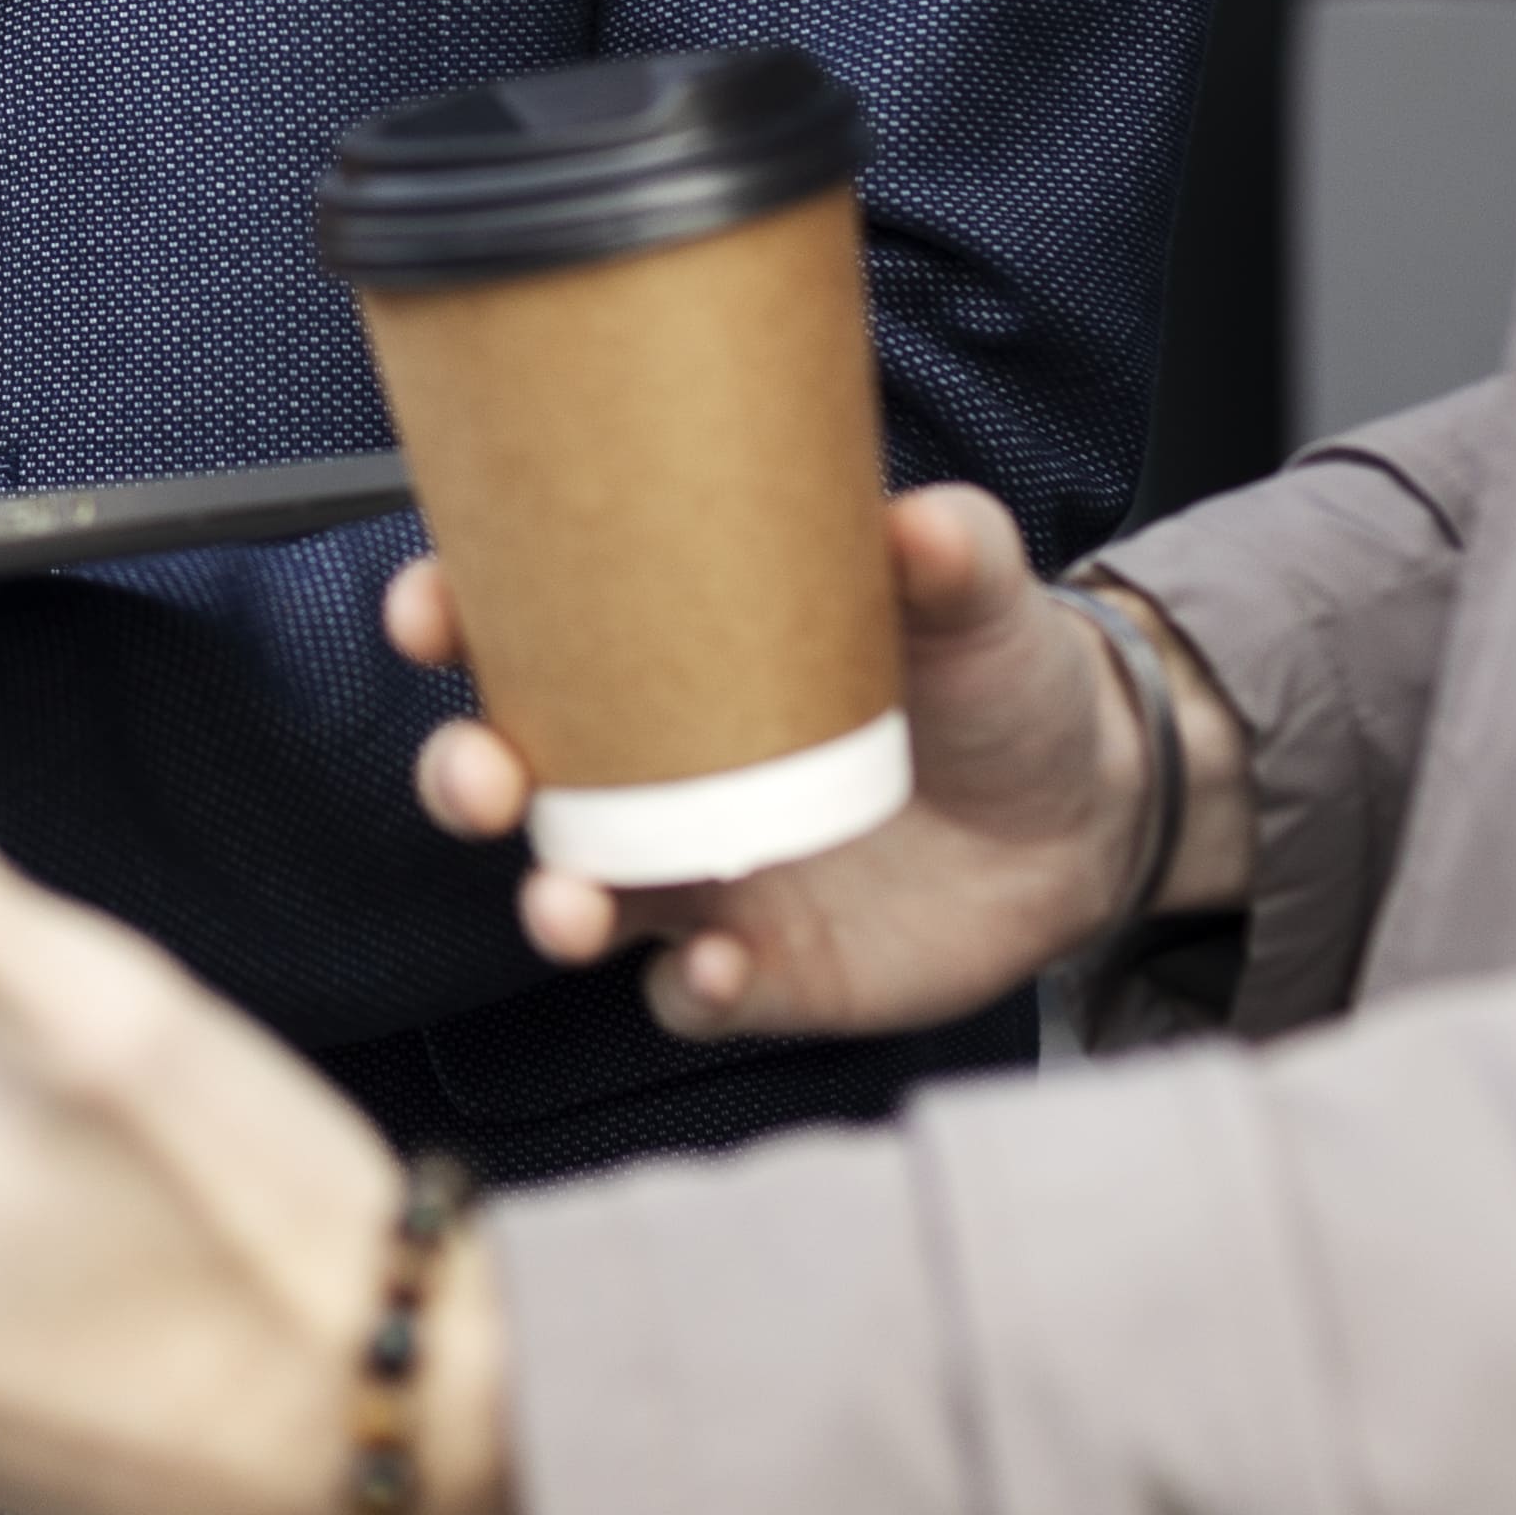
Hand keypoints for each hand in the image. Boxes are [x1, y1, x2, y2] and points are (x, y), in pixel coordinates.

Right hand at [391, 481, 1247, 1039]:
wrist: (1086, 813)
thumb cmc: (996, 679)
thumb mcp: (974, 596)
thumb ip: (950, 552)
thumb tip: (921, 524)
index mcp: (676, 655)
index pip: (533, 627)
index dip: (456, 615)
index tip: (430, 607)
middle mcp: (662, 768)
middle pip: (518, 773)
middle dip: (465, 777)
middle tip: (482, 776)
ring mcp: (704, 873)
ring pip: (578, 893)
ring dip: (553, 904)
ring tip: (570, 906)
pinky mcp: (764, 966)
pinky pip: (691, 990)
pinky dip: (693, 985)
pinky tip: (725, 964)